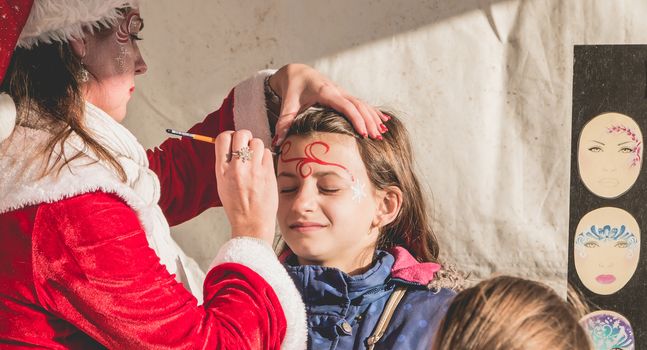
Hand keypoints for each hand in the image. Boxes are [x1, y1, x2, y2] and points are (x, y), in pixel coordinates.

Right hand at [215, 130, 277, 245]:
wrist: (252, 223)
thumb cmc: (237, 206)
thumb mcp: (222, 184)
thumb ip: (225, 164)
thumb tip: (231, 145)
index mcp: (222, 170)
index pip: (223, 138)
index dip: (230, 136)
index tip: (233, 141)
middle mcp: (236, 167)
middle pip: (241, 134)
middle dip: (245, 137)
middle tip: (247, 146)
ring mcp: (253, 169)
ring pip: (257, 142)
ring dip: (256, 147)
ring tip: (255, 160)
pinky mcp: (268, 172)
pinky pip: (267, 152)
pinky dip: (265, 157)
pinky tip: (262, 167)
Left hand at [269, 63, 388, 145]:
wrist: (297, 72)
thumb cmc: (293, 88)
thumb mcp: (287, 104)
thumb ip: (283, 122)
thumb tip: (277, 142)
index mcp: (325, 91)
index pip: (345, 105)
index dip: (356, 118)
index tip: (363, 132)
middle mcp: (337, 90)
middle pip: (358, 105)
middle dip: (369, 120)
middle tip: (377, 137)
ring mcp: (343, 92)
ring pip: (362, 104)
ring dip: (373, 117)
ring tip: (383, 132)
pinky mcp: (344, 95)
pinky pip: (361, 104)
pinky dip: (373, 112)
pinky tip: (384, 121)